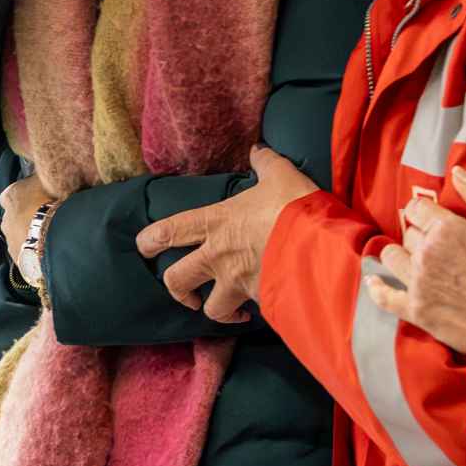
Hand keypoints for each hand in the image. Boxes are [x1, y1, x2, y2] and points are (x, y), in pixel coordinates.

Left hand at [0, 175, 49, 282]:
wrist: (52, 238)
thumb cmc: (50, 204)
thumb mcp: (48, 181)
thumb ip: (44, 177)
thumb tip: (46, 171)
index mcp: (10, 196)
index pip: (10, 193)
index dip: (23, 194)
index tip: (36, 196)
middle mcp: (6, 219)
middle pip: (14, 216)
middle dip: (27, 217)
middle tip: (46, 216)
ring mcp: (11, 241)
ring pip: (19, 236)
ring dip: (31, 235)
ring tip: (51, 234)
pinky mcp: (19, 260)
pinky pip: (27, 253)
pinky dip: (35, 250)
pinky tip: (50, 249)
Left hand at [134, 146, 318, 323]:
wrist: (321, 246)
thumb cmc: (295, 207)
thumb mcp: (282, 175)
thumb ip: (267, 163)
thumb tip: (259, 150)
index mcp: (217, 223)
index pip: (170, 231)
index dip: (150, 240)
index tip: (144, 247)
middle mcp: (219, 257)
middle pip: (177, 281)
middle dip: (177, 290)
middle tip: (188, 293)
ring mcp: (237, 283)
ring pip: (212, 310)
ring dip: (218, 311)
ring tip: (230, 310)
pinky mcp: (259, 302)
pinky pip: (250, 314)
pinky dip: (253, 315)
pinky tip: (264, 308)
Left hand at [366, 167, 465, 353]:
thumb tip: (457, 173)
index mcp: (447, 229)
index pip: (417, 208)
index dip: (425, 211)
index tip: (433, 218)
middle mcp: (426, 254)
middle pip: (408, 233)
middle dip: (419, 234)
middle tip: (437, 243)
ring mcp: (417, 283)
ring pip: (391, 258)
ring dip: (400, 254)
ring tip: (413, 258)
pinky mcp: (416, 311)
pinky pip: (385, 297)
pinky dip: (378, 289)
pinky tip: (375, 282)